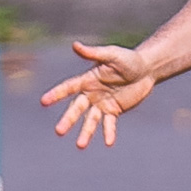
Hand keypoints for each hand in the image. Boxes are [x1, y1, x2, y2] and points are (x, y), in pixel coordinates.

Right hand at [40, 42, 156, 148]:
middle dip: (68, 120)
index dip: (56, 94)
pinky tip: (108, 142)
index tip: (43, 102)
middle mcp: (91, 93)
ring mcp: (102, 104)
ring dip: (86, 132)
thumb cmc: (128, 59)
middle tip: (59, 131)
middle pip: (77, 108)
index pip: (69, 88)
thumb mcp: (112, 55)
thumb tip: (75, 45)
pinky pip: (110, 124)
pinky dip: (108, 133)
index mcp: (87, 79)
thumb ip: (94, 53)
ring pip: (91, 120)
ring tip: (80, 145)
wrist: (147, 69)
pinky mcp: (114, 110)